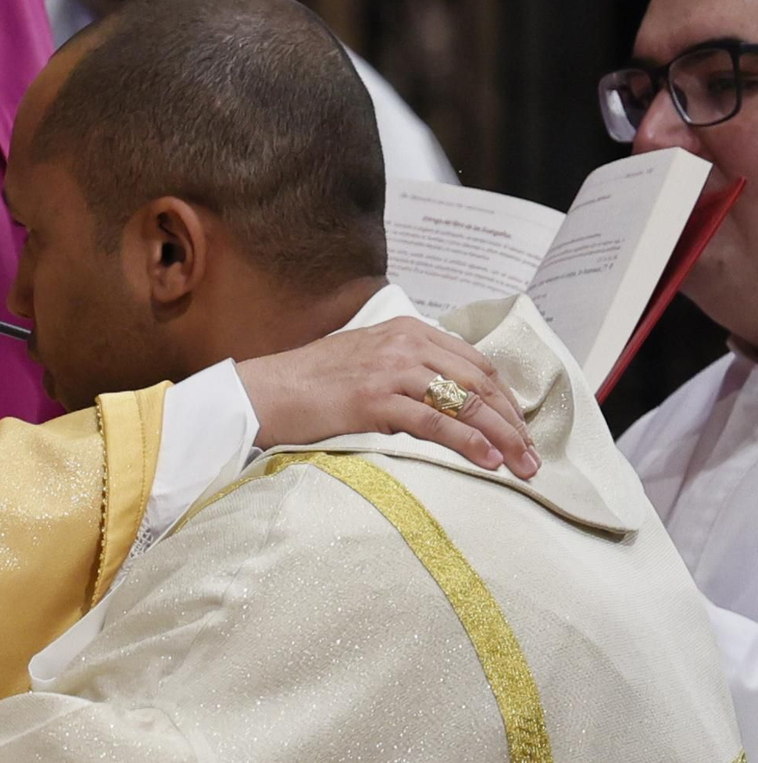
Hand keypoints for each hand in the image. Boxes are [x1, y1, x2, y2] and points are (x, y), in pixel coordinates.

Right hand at [236, 317, 540, 477]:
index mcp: (406, 330)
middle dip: (514, 423)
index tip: (520, 430)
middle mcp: (404, 344)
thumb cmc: (310, 383)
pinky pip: (435, 423)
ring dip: (502, 437)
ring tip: (522, 467)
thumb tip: (450, 400)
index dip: (506, 400)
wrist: (263, 392)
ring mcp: (390, 369)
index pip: (476, 363)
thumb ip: (408, 369)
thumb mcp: (367, 361)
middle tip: (533, 457)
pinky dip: (469, 443)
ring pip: (466, 403)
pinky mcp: (375, 399)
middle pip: (480, 383)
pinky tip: (488, 462)